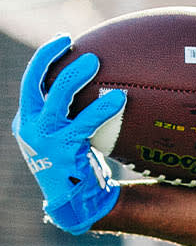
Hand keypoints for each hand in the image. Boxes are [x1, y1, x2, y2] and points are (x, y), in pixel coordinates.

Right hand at [11, 36, 126, 235]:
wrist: (75, 204)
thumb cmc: (75, 170)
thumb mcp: (62, 141)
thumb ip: (67, 118)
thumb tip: (94, 89)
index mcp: (26, 122)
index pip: (31, 83)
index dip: (45, 59)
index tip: (63, 40)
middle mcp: (30, 128)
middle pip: (36, 83)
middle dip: (54, 59)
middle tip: (78, 47)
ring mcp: (45, 139)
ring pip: (58, 97)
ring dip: (75, 76)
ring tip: (95, 62)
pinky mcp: (64, 150)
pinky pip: (85, 122)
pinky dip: (101, 108)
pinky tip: (119, 98)